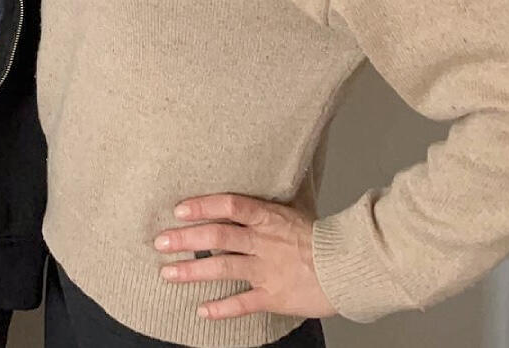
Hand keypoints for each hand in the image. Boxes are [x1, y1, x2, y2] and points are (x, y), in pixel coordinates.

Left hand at [154, 194, 335, 322]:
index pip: (230, 205)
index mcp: (268, 217)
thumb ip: (264, 209)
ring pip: (222, 268)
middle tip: (160, 240)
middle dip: (185, 239)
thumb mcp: (291, 212)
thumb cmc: (321, 237)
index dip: (203, 206)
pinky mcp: (274, 296)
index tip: (179, 209)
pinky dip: (221, 308)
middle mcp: (263, 242)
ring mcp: (267, 270)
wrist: (348, 266)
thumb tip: (238, 199)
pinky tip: (202, 311)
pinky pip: (242, 303)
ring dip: (192, 271)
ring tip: (167, 272)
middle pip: (217, 237)